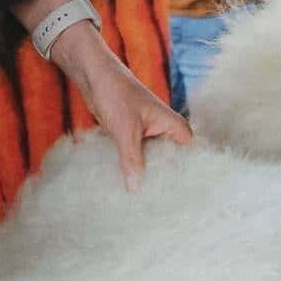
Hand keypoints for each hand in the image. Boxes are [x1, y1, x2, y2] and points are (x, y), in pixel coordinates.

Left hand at [50, 23, 192, 188]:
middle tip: (159, 204)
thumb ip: (131, 159)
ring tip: (141, 200)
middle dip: (163, 178)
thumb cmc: (115, 93)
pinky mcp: (130, 137)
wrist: (92, 76)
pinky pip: (134, 157)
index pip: (188, 153)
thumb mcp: (125, 130)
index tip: (182, 195)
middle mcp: (162, 130)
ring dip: (144, 174)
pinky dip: (130, 168)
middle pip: (169, 161)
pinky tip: (124, 186)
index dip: (186, 172)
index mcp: (171, 125)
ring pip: (150, 160)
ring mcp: (146, 134)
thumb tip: (136, 189)